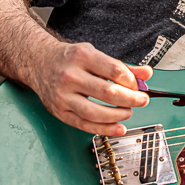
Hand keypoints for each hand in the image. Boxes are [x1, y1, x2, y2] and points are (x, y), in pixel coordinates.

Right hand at [29, 41, 152, 136]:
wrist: (38, 62)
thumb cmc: (69, 59)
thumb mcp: (95, 54)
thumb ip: (123, 66)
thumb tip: (147, 74)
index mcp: (82, 57)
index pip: (114, 70)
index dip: (131, 80)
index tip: (137, 85)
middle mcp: (71, 76)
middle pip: (107, 92)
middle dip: (130, 99)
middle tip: (142, 100)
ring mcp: (63, 95)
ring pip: (95, 112)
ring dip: (118, 115)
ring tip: (129, 112)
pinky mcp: (59, 111)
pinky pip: (84, 125)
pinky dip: (104, 129)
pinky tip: (118, 128)